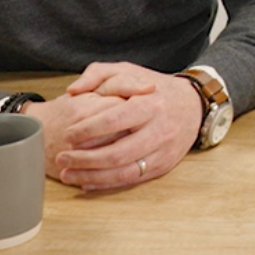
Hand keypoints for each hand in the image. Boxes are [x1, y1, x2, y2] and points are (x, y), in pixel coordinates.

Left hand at [27, 61, 204, 190]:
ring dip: (92, 176)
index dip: (87, 130)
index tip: (68, 134)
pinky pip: (132, 180)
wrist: (192, 105)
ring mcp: (162, 151)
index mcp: (149, 104)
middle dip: (84, 159)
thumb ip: (97, 74)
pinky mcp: (163, 166)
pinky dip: (106, 184)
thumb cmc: (153, 88)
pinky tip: (86, 182)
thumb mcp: (127, 70)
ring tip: (67, 174)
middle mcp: (158, 129)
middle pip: (117, 152)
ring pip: (123, 171)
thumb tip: (73, 90)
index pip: (114, 120)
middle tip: (61, 158)